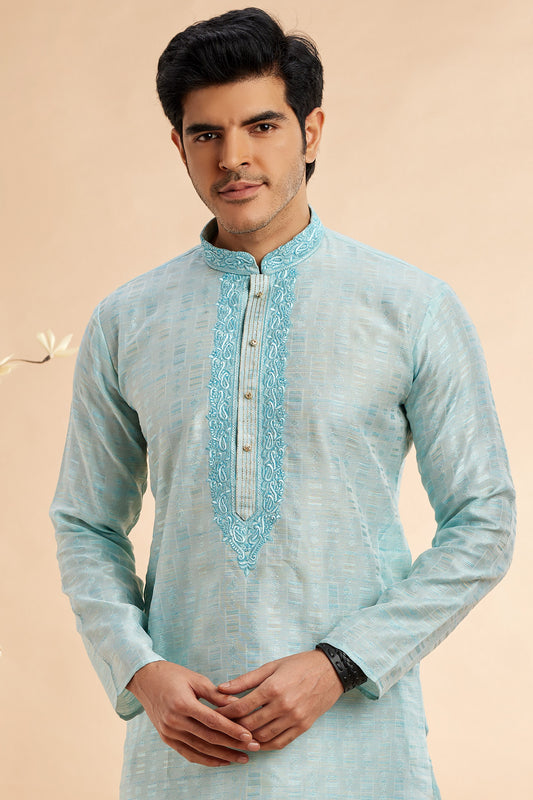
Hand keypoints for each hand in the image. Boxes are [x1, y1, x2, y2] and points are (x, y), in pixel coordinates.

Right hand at [126, 661, 259, 766]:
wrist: (144, 680)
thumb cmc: (172, 675)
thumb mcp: (195, 679)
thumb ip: (216, 695)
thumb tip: (239, 705)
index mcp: (182, 704)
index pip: (213, 721)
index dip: (232, 730)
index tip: (249, 735)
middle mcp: (174, 721)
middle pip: (209, 738)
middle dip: (233, 745)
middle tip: (253, 748)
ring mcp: (169, 732)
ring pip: (200, 749)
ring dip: (222, 756)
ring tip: (242, 758)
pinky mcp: (166, 738)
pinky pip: (188, 753)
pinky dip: (206, 759)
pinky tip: (221, 761)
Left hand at [217, 650, 342, 750]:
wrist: (331, 671)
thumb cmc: (299, 665)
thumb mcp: (271, 666)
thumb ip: (246, 679)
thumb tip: (221, 688)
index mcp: (273, 687)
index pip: (241, 707)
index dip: (225, 712)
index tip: (214, 713)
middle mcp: (283, 705)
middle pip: (250, 724)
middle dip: (232, 727)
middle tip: (220, 727)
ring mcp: (294, 718)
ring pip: (263, 736)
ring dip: (247, 738)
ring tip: (235, 736)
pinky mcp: (303, 727)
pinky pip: (279, 743)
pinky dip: (265, 745)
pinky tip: (255, 743)